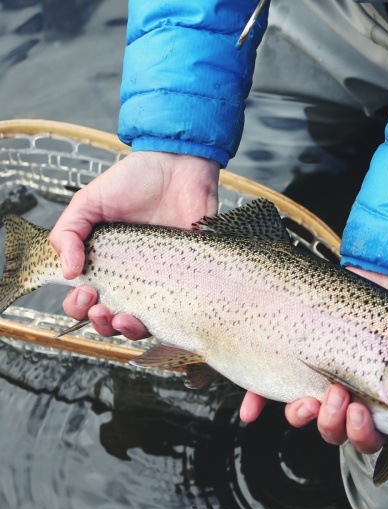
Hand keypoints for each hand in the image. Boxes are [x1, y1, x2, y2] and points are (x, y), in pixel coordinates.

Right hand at [49, 151, 219, 338]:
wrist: (179, 167)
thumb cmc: (135, 181)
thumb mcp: (90, 201)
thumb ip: (69, 232)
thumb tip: (67, 273)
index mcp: (104, 263)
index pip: (85, 299)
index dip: (78, 306)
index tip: (84, 291)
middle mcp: (131, 278)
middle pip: (110, 319)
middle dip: (99, 323)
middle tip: (100, 307)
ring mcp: (160, 281)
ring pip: (141, 323)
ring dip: (126, 330)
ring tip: (122, 318)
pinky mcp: (187, 281)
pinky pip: (176, 313)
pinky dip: (163, 323)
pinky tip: (153, 316)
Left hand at [240, 268, 387, 453]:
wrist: (379, 267)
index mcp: (384, 398)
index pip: (374, 436)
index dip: (364, 438)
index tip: (361, 416)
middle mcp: (351, 393)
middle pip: (335, 432)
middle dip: (332, 425)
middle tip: (337, 397)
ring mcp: (321, 377)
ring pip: (306, 415)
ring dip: (303, 415)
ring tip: (307, 395)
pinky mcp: (295, 358)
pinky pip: (271, 388)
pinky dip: (259, 401)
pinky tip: (252, 410)